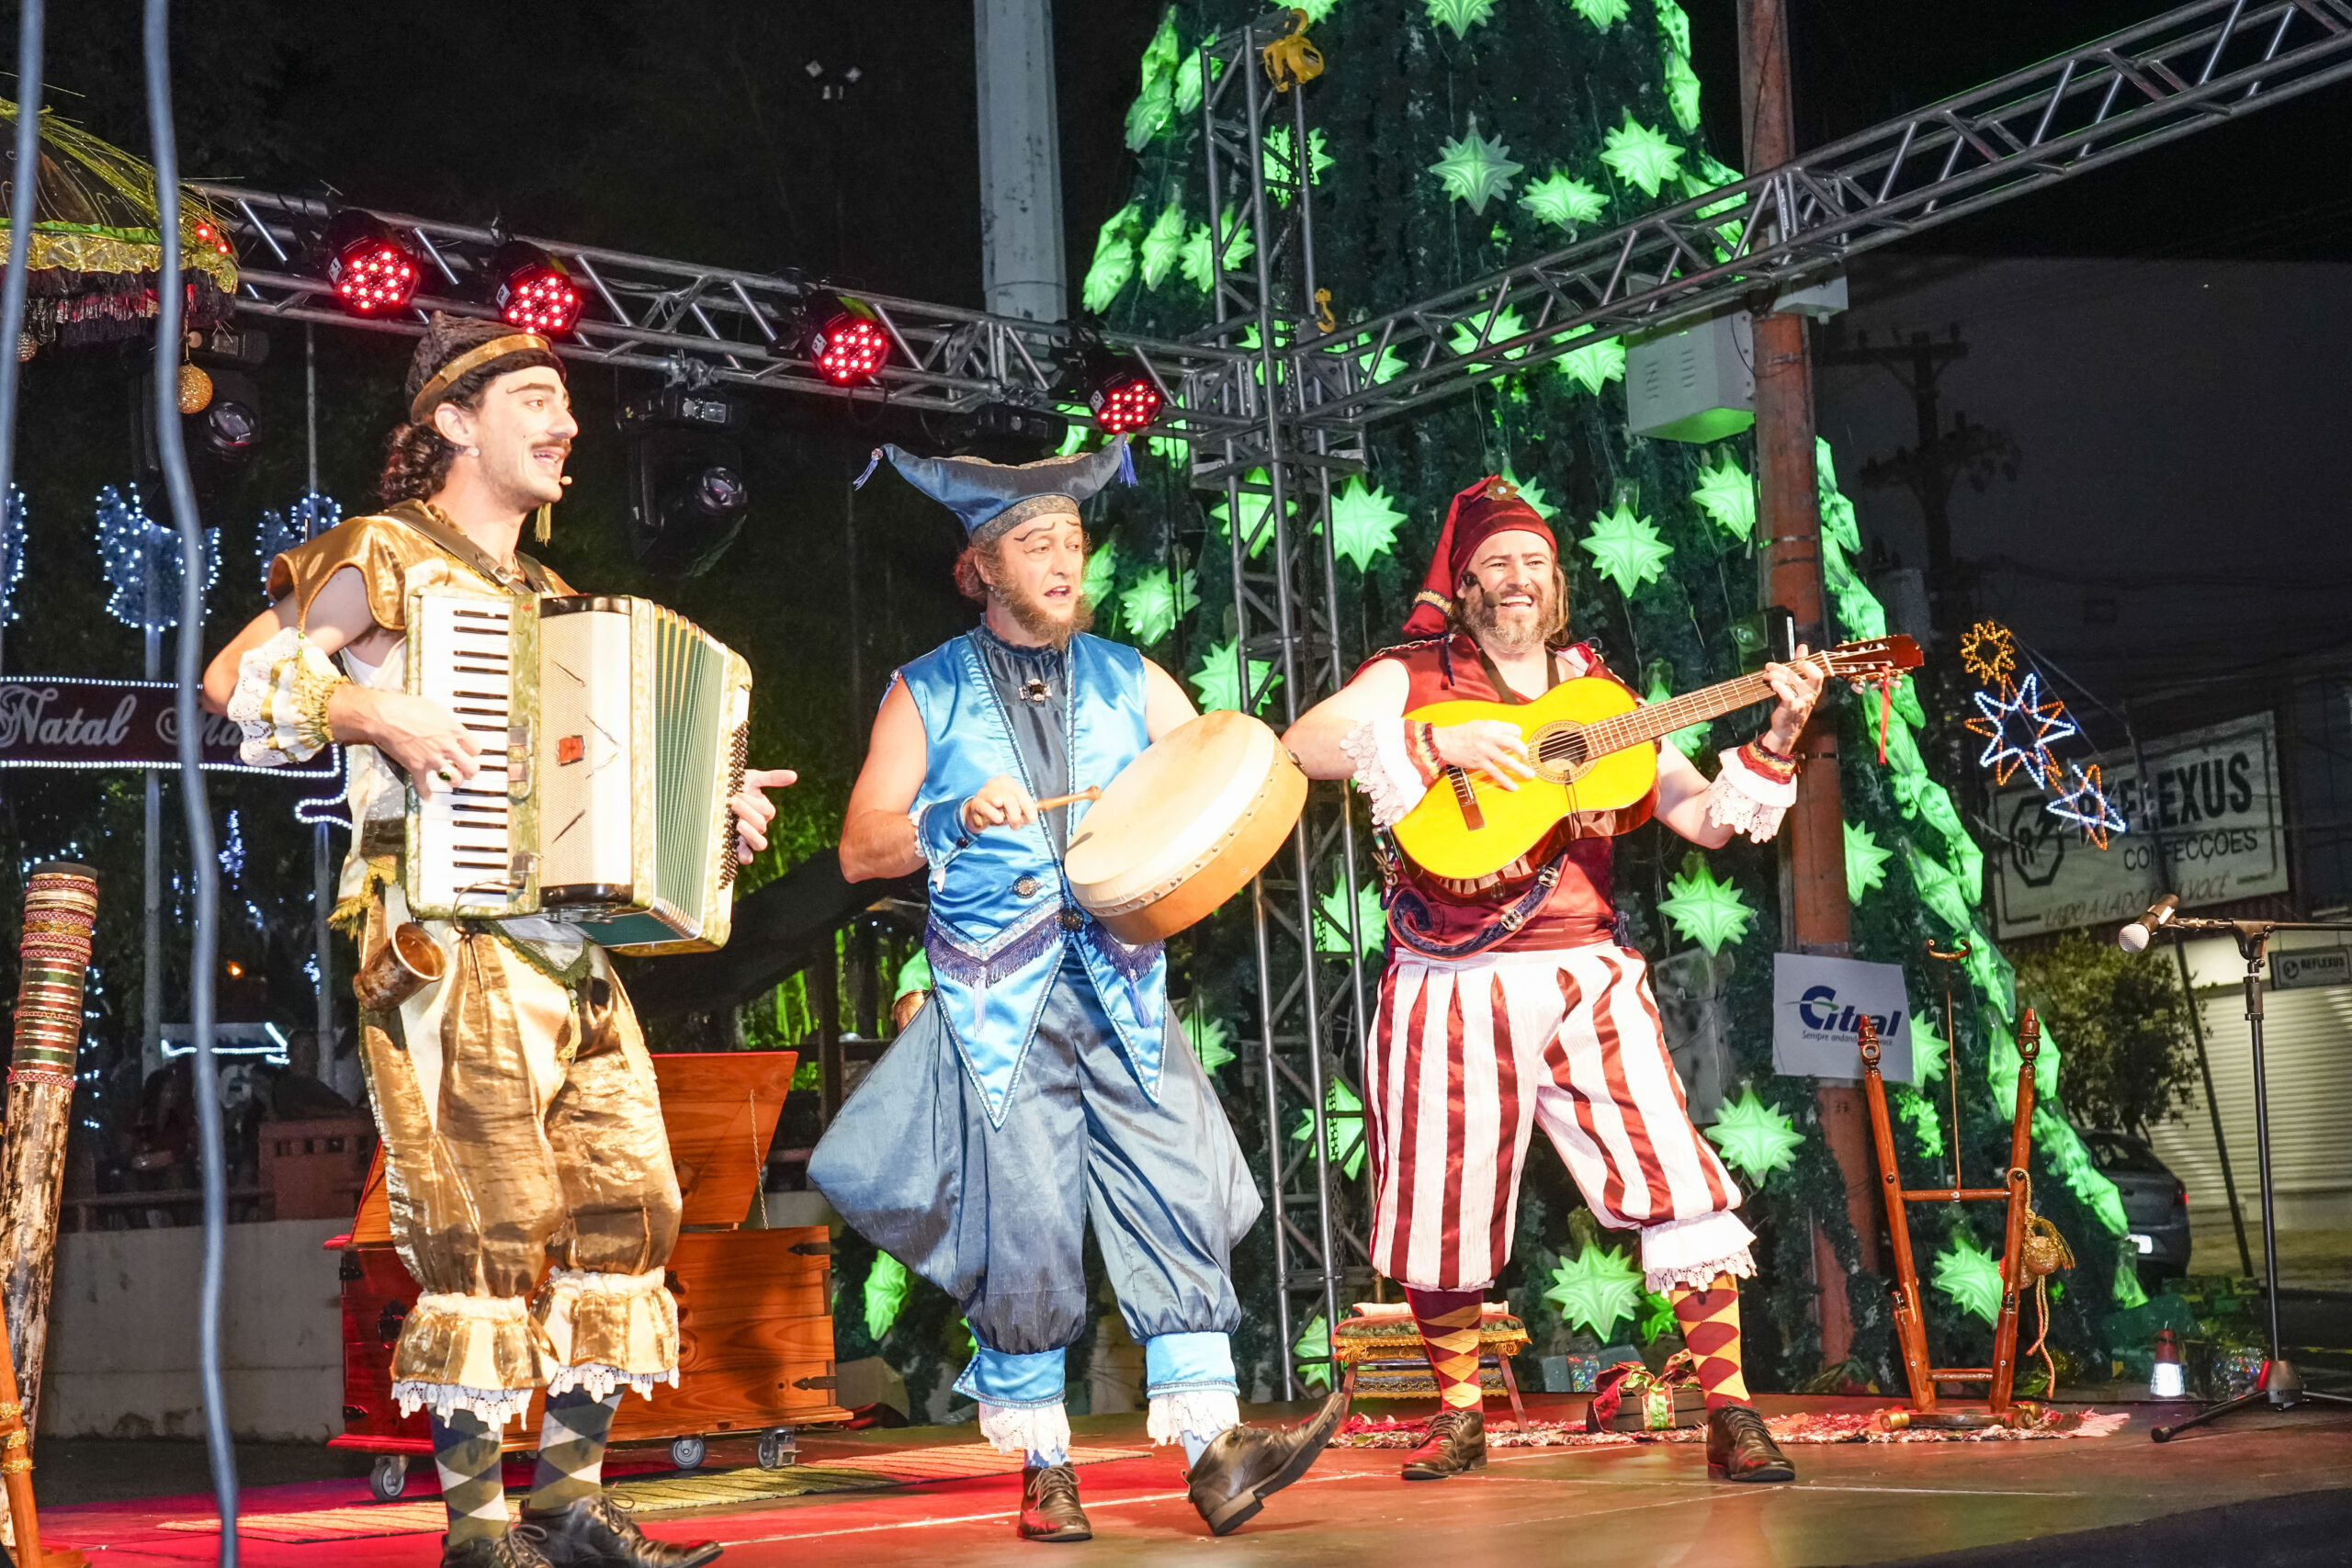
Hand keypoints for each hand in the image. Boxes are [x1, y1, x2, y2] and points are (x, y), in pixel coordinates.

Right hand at [351, 688, 480, 800]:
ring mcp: (433, 759)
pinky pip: (424, 786)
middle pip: (471, 767)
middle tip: (468, 770)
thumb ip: (447, 722)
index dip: (474, 751)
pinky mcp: (417, 767)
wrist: (385, 716)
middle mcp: (447, 747)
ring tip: (453, 780)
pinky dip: (426, 793)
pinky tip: (429, 796)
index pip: (476, 748)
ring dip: (455, 781)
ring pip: (455, 779)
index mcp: (454, 731)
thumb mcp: (436, 709)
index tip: (470, 752)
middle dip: (470, 769)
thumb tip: (450, 727)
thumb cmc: (407, 708)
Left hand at [730, 766, 796, 863]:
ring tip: (738, 824)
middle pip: (762, 825)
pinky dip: (744, 855)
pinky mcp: (736, 849)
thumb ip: (772, 778)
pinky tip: (736, 846)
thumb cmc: (734, 787)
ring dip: (750, 834)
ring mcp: (748, 839)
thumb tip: (794, 776)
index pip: (766, 811)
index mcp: (763, 812)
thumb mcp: (752, 779)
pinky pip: (746, 857)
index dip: (753, 803)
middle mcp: (758, 826)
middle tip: (732, 801)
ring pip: (760, 844)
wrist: (713, 795)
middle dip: (747, 812)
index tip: (737, 793)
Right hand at [960, 774, 1038, 832]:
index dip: (1029, 806)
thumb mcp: (1011, 808)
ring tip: (1013, 825)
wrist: (975, 812)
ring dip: (1009, 815)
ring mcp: (984, 792)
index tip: (1033, 818)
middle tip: (1019, 826)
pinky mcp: (976, 802)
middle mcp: (995, 783)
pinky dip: (993, 814)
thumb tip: (1032, 818)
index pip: (1021, 793)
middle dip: (1018, 814)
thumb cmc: (996, 809)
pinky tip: (998, 819)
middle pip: (1011, 797)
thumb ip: (1022, 810)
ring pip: (999, 800)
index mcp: (1006, 781)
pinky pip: (986, 807)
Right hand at [1433, 719, 1534, 790]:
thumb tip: (1510, 736)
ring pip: (1508, 761)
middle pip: (1514, 744)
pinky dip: (1505, 781)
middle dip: (1523, 752)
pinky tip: (1513, 787)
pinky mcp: (1479, 763)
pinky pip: (1496, 773)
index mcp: (1491, 725)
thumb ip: (1495, 729)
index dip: (1518, 736)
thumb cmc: (1461, 733)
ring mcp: (1485, 751)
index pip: (1514, 730)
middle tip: (1526, 757)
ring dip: (1521, 769)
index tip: (1517, 741)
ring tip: (1530, 775)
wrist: (1443, 743)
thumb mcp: (1479, 724)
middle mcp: (1489, 737)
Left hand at [1762, 644, 1826, 752]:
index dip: (1809, 664)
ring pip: (1792, 683)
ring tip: (1766, 675)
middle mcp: (1810, 694)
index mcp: (1813, 686)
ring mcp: (1802, 702)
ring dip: (1776, 675)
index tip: (1797, 661)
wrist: (1785, 728)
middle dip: (1787, 667)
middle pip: (1804, 676)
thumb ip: (1800, 665)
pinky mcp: (1791, 709)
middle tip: (1769, 666)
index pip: (1818, 673)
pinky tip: (1772, 683)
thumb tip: (1803, 646)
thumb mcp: (1796, 682)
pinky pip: (1788, 695)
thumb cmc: (1791, 702)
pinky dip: (1780, 687)